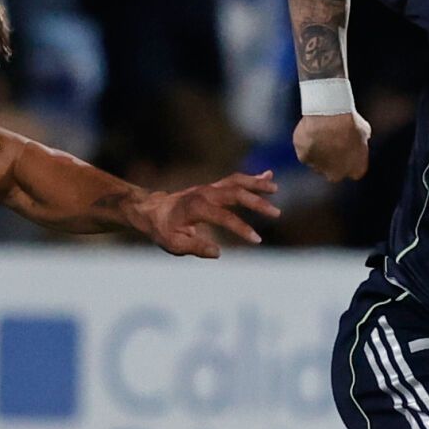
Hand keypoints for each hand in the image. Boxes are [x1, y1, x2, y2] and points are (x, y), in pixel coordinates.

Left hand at [135, 171, 279, 257]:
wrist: (152, 210)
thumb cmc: (163, 230)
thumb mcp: (174, 244)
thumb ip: (196, 248)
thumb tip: (218, 252)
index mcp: (196, 207)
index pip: (225, 217)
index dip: (242, 229)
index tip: (257, 240)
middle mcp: (204, 193)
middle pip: (236, 194)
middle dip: (257, 203)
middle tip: (276, 214)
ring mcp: (209, 188)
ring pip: (237, 182)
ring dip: (257, 184)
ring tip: (275, 188)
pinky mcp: (212, 187)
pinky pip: (234, 180)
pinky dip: (251, 178)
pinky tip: (268, 176)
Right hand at [294, 113, 370, 181]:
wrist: (329, 115)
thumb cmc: (349, 121)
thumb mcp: (364, 132)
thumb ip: (360, 143)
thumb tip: (357, 140)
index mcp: (356, 170)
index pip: (354, 171)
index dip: (350, 159)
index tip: (348, 149)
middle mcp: (336, 175)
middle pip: (333, 173)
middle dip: (333, 162)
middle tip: (332, 143)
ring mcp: (318, 168)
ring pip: (317, 164)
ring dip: (319, 154)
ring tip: (321, 134)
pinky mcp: (303, 158)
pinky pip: (305, 153)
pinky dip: (307, 145)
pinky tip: (311, 132)